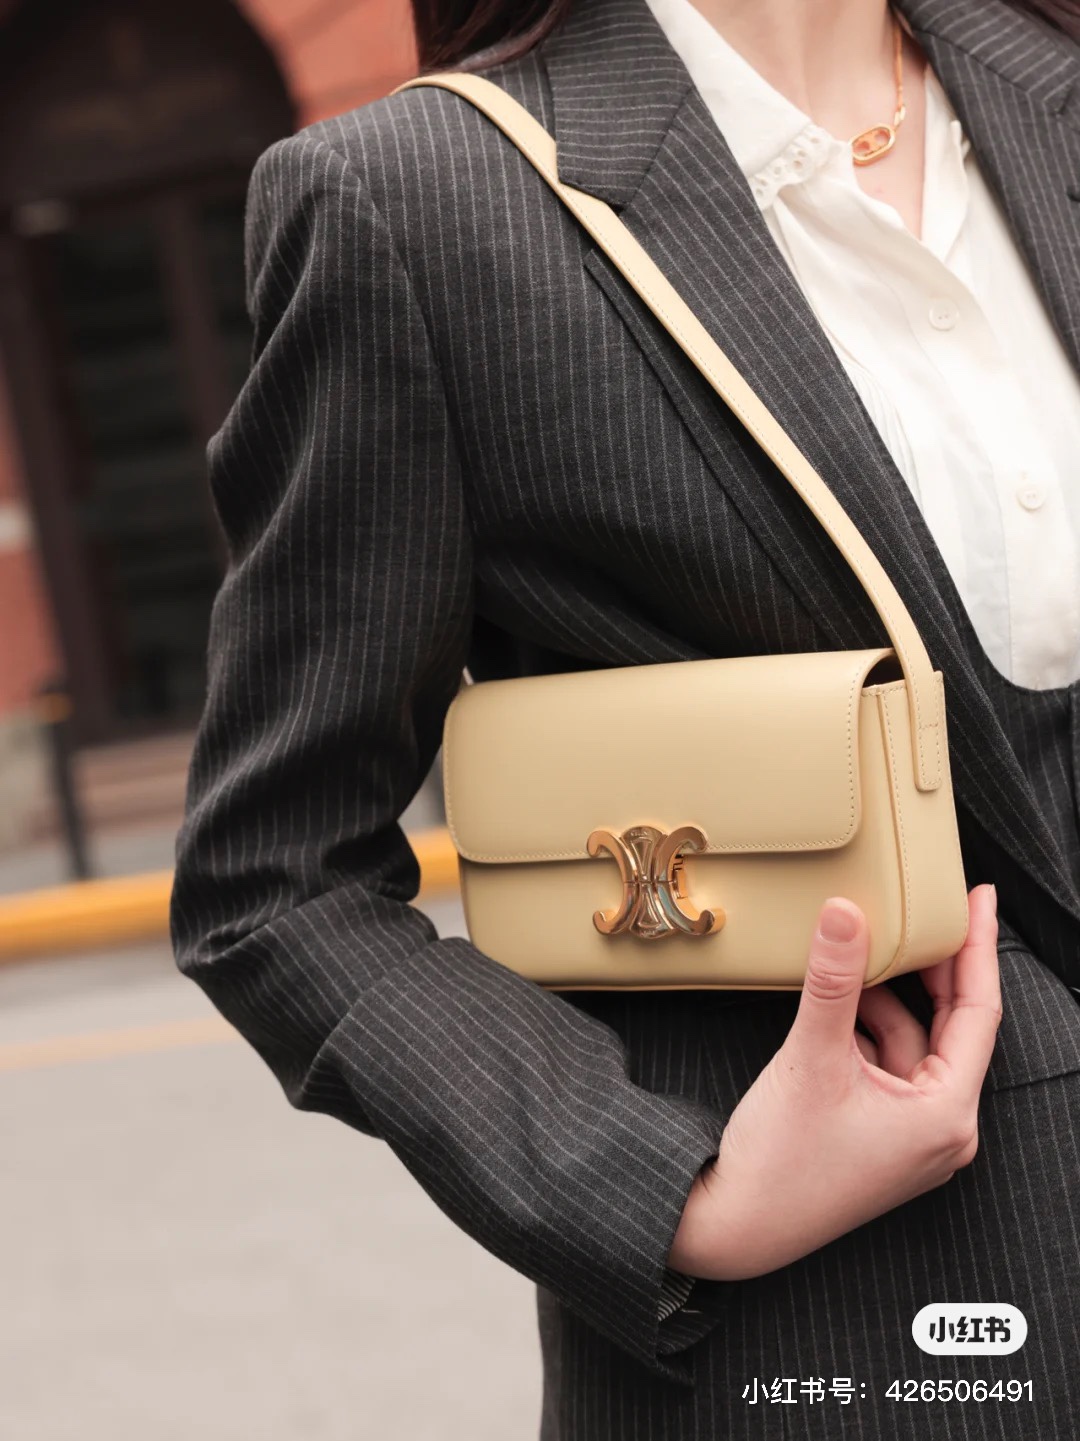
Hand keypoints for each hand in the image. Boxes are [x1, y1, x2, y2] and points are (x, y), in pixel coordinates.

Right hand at [668, 883, 999, 1280]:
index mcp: (947, 1115)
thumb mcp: (811, 1056)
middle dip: (931, 969)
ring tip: (856, 955)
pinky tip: (836, 1003)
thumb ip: (834, 980)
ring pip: (911, 1043)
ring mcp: (912, 1137)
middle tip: (924, 911)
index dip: (977, 947)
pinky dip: (865, 1030)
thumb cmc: (780, 1162)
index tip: (978, 898)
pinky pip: (887, 1065)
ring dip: (884, 1000)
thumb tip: (845, 912)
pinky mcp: (881, 1137)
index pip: (979, 1011)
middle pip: (951, 1026)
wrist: (734, 1226)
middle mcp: (942, 1130)